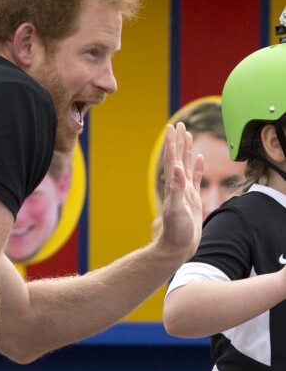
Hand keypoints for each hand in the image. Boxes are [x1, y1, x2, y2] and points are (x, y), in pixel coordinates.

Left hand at [158, 122, 203, 259]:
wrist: (178, 246)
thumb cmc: (176, 230)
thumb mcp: (177, 209)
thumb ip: (177, 189)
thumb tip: (176, 169)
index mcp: (173, 185)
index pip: (172, 159)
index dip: (172, 143)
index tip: (172, 127)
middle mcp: (177, 185)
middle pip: (178, 157)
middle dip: (178, 141)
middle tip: (180, 124)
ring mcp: (184, 190)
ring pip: (186, 165)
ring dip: (187, 150)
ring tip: (188, 135)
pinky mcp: (192, 198)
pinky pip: (195, 178)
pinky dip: (197, 167)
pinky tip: (199, 158)